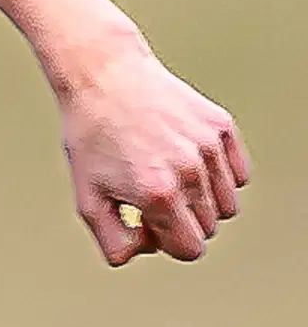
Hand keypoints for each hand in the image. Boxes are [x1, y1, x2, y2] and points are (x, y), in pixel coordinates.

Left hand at [60, 36, 249, 266]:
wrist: (104, 77)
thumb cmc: (92, 139)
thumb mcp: (87, 200)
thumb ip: (116, 244)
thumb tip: (150, 250)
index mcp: (157, 194)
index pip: (190, 250)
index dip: (168, 244)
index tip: (147, 224)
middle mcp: (190, 171)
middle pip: (209, 229)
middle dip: (183, 223)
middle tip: (151, 197)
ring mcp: (209, 147)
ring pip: (228, 205)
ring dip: (203, 202)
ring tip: (170, 178)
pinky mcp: (221, 127)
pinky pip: (238, 174)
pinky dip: (220, 177)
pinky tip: (189, 162)